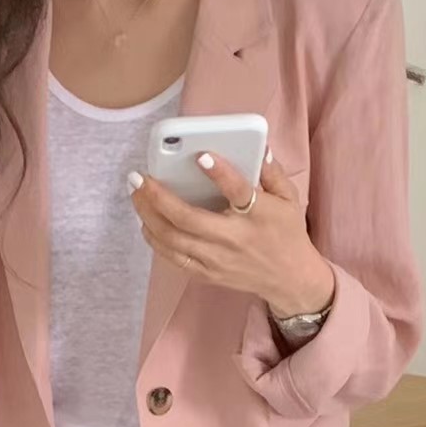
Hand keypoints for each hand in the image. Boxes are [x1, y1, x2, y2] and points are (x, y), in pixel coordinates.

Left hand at [129, 150, 335, 316]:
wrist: (289, 279)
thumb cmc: (287, 233)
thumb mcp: (289, 199)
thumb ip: (271, 172)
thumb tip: (256, 148)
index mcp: (258, 215)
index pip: (238, 192)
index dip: (220, 174)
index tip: (201, 156)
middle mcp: (234, 239)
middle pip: (189, 220)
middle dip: (159, 198)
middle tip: (138, 177)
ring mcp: (218, 260)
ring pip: (174, 241)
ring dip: (149, 217)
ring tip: (136, 195)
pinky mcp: (208, 274)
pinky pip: (174, 258)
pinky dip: (156, 241)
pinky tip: (146, 223)